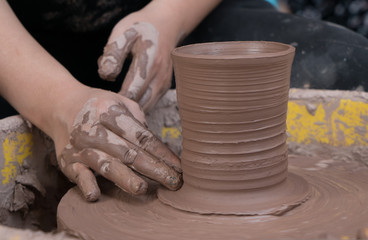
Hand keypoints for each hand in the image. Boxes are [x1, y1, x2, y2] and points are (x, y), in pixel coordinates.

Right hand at [57, 89, 181, 200]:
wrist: (60, 105)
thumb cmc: (98, 106)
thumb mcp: (120, 102)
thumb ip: (139, 121)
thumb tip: (159, 147)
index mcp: (111, 112)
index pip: (142, 137)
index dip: (162, 154)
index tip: (179, 168)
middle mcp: (95, 130)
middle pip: (129, 153)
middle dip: (154, 170)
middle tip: (174, 183)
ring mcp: (81, 147)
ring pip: (107, 165)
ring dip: (125, 179)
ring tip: (143, 190)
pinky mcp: (68, 161)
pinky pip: (78, 174)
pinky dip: (86, 184)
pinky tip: (95, 195)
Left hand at [98, 7, 181, 111]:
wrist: (166, 24)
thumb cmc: (141, 27)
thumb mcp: (123, 32)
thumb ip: (113, 54)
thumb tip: (106, 76)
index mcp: (149, 63)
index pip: (131, 92)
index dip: (116, 99)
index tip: (103, 99)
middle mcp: (160, 77)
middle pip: (140, 104)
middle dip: (123, 107)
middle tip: (107, 105)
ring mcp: (165, 83)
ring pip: (147, 107)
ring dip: (132, 108)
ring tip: (116, 103)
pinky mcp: (165, 87)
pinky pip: (151, 102)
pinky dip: (139, 104)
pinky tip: (127, 98)